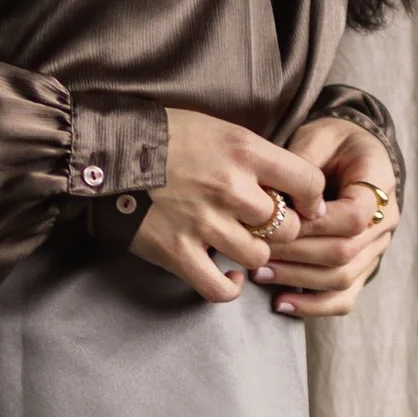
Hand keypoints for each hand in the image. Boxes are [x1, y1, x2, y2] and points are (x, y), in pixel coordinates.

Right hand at [129, 109, 332, 302]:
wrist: (105, 150)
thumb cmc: (163, 135)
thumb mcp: (218, 128)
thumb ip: (253, 155)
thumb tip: (287, 183)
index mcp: (244, 151)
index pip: (308, 182)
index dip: (312, 199)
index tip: (305, 206)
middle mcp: (231, 188)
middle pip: (287, 227)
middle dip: (280, 229)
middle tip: (264, 226)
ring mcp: (204, 223)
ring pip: (258, 257)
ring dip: (253, 254)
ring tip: (239, 244)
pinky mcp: (177, 252)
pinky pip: (220, 288)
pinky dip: (230, 288)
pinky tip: (231, 278)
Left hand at [249, 115, 398, 317]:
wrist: (352, 153)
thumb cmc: (332, 141)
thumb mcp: (317, 137)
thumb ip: (301, 163)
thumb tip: (278, 199)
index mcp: (380, 185)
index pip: (355, 216)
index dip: (315, 224)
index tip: (277, 222)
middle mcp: (384, 223)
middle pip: (345, 252)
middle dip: (295, 254)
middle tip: (255, 250)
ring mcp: (375, 250)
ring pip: (341, 278)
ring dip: (297, 279)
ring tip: (259, 272)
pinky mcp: (361, 268)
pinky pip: (343, 297)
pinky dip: (313, 306)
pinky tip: (280, 303)